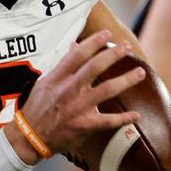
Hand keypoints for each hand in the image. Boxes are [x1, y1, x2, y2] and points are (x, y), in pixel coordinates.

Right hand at [14, 31, 145, 157]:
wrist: (30, 137)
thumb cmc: (37, 108)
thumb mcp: (46, 82)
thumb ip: (63, 64)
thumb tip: (74, 45)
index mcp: (59, 78)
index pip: (78, 54)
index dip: (94, 41)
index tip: (108, 33)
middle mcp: (69, 90)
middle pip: (95, 67)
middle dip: (113, 54)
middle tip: (127, 47)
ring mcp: (78, 108)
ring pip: (107, 90)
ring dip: (126, 80)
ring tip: (140, 72)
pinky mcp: (84, 125)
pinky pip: (109, 121)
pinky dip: (124, 119)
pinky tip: (136, 115)